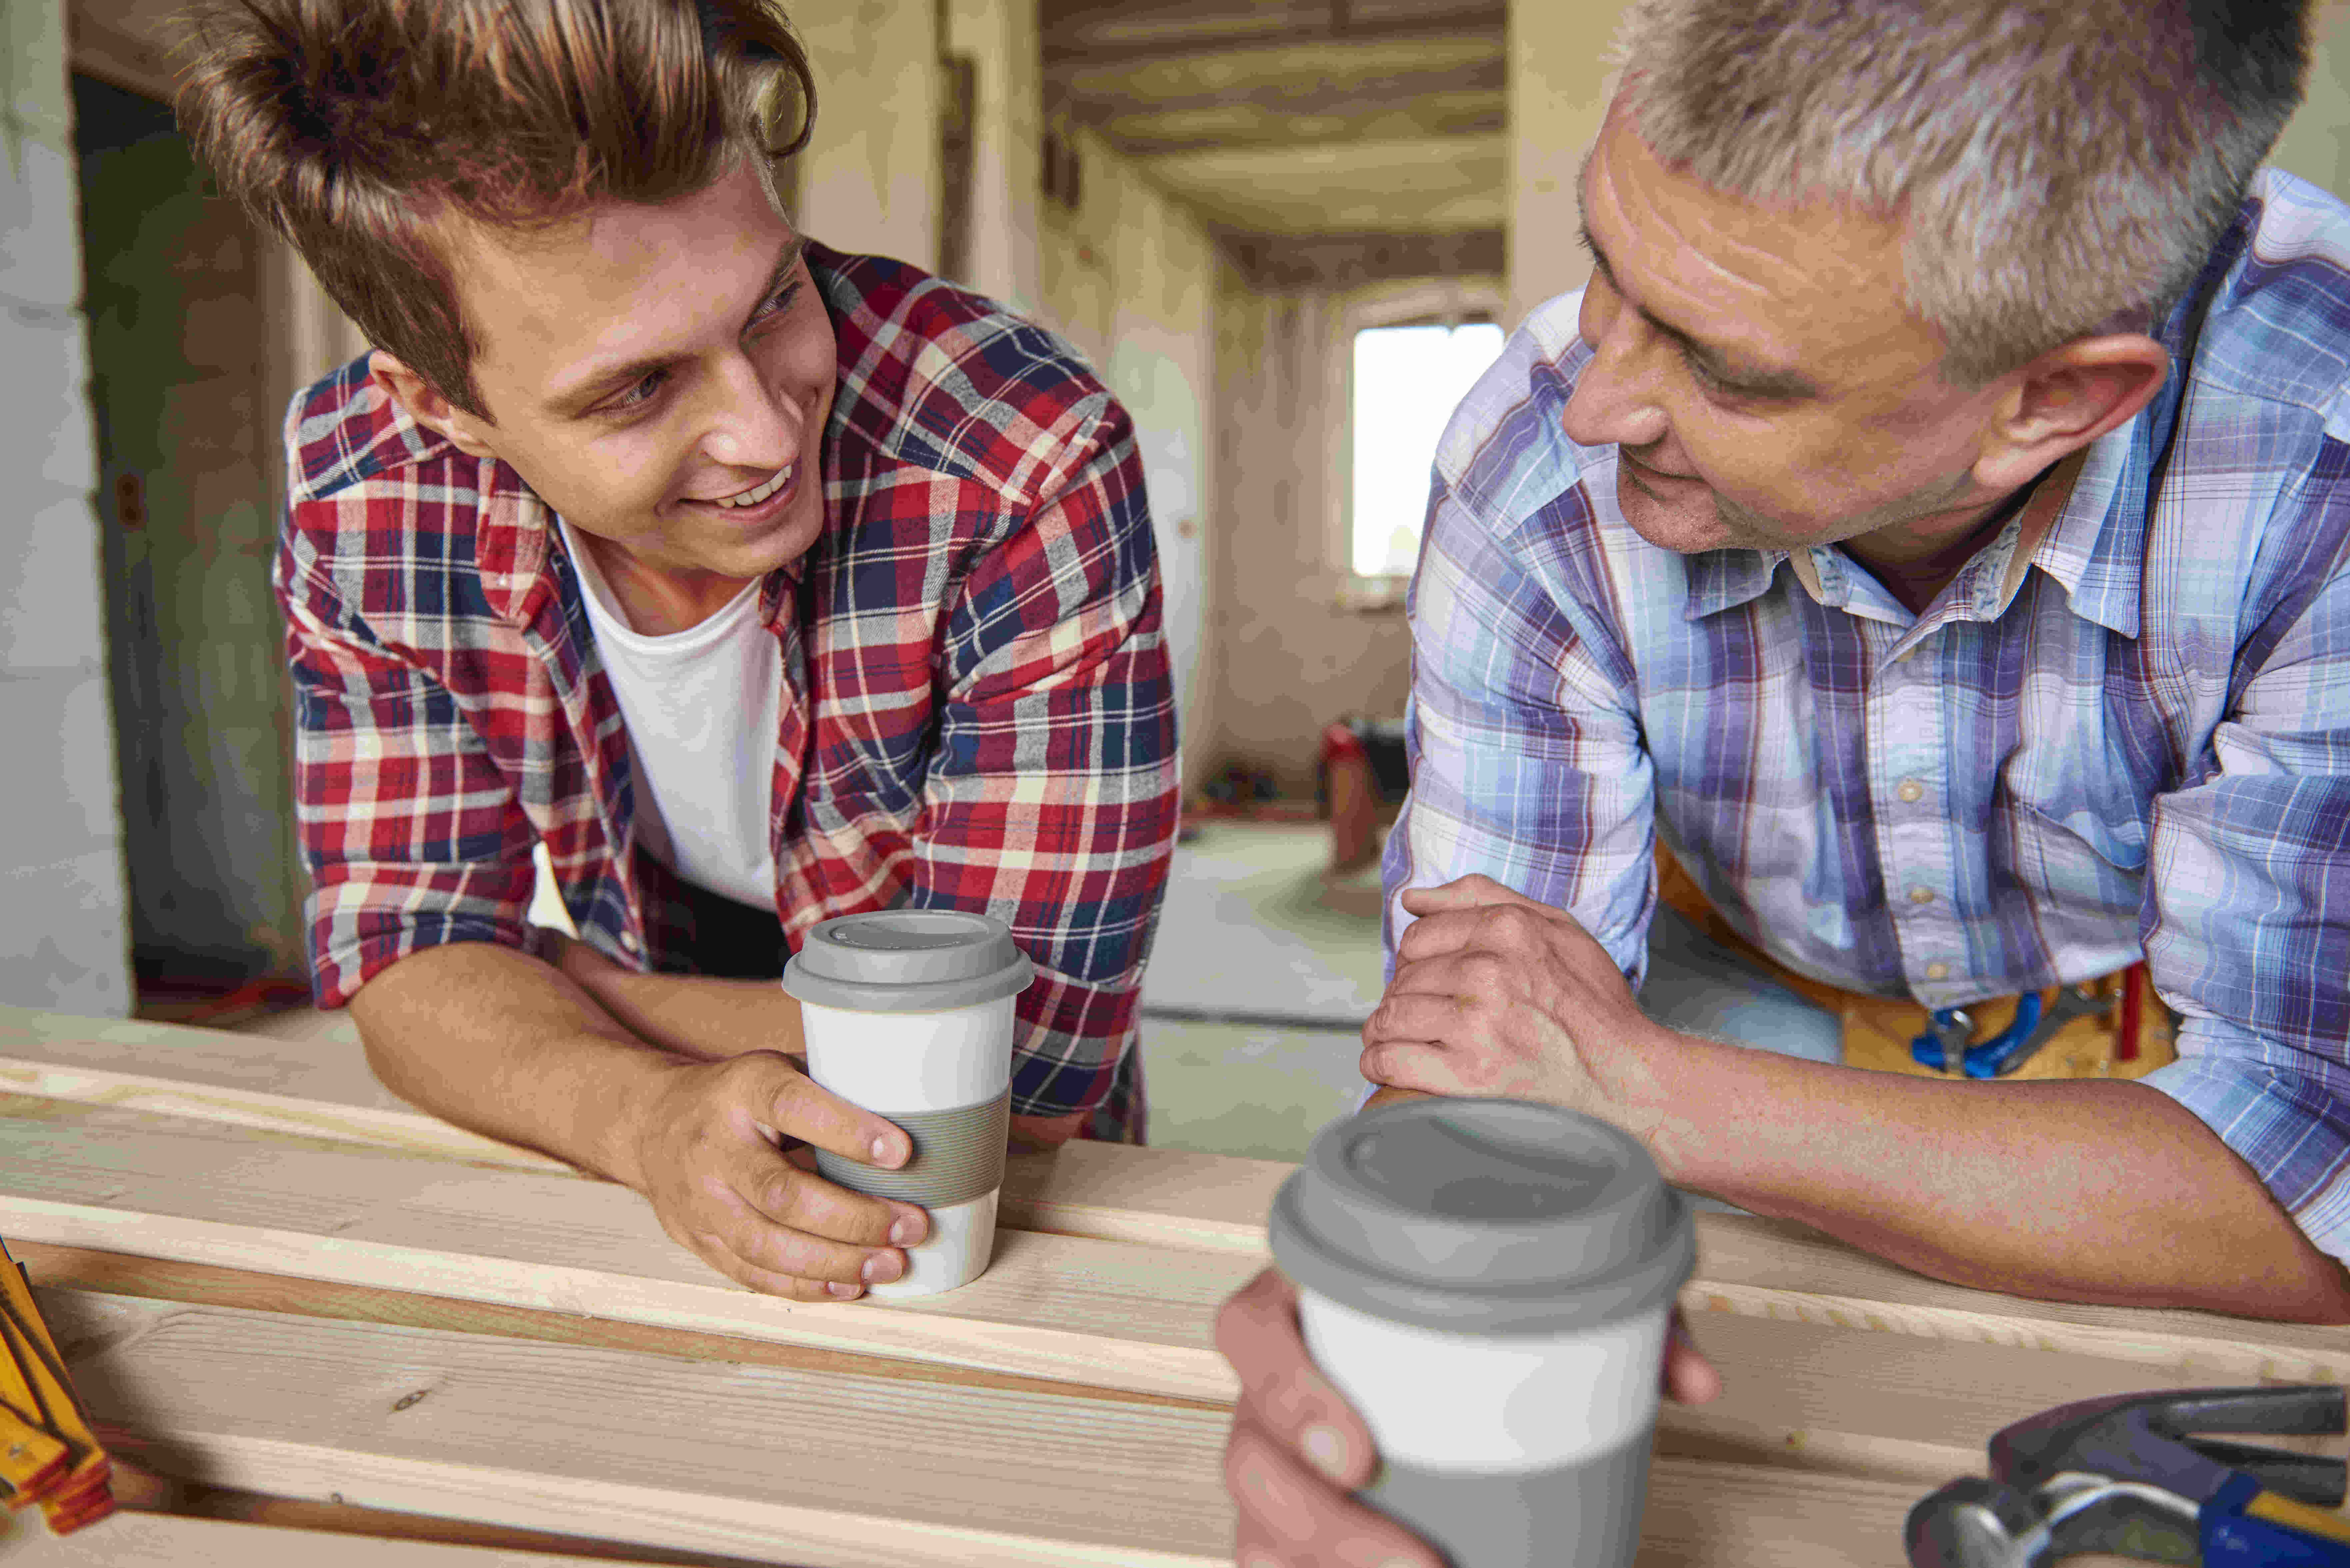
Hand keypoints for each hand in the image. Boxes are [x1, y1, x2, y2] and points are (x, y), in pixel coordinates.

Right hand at [623, 1051, 929, 1299]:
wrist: (653, 1122)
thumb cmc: (740, 1096)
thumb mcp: (779, 1068)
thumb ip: (834, 1086)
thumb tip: (919, 1105)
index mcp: (743, 1089)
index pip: (793, 1107)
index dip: (848, 1131)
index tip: (902, 1152)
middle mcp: (715, 1146)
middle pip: (782, 1193)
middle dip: (853, 1217)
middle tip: (911, 1226)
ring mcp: (701, 1199)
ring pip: (765, 1243)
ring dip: (834, 1262)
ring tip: (890, 1264)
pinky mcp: (696, 1238)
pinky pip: (750, 1272)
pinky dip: (803, 1286)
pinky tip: (848, 1285)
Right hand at [1217, 1269, 1718, 1565]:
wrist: (1448, 1350)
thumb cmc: (1470, 1310)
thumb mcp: (1531, 1292)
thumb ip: (1613, 1311)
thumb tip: (1690, 1376)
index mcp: (1303, 1307)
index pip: (1249, 1331)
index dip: (1285, 1389)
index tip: (1360, 1452)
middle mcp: (1271, 1390)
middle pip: (1248, 1457)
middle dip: (1318, 1522)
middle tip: (1414, 1560)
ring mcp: (1274, 1465)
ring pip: (1258, 1528)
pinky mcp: (1288, 1524)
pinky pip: (1274, 1561)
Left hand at [1362, 875, 1656, 1122]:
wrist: (1627, 1080)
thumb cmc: (1594, 1005)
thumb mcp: (1557, 929)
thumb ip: (1483, 898)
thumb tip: (1413, 897)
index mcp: (1507, 930)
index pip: (1419, 937)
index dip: (1415, 961)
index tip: (1424, 980)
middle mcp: (1487, 972)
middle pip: (1404, 978)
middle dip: (1402, 996)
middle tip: (1417, 1015)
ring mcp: (1475, 1025)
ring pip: (1392, 1016)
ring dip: (1384, 1030)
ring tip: (1393, 1038)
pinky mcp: (1467, 1075)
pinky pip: (1393, 1060)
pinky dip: (1379, 1063)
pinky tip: (1385, 1063)